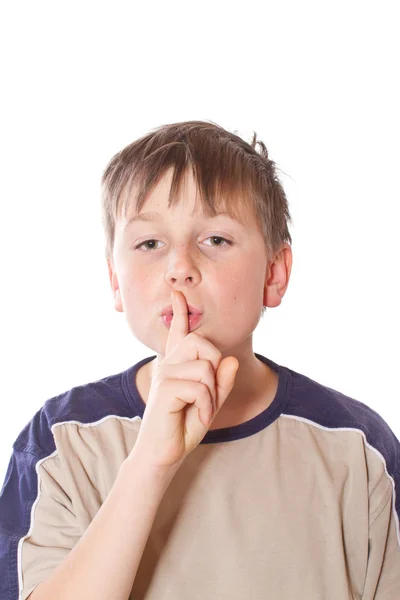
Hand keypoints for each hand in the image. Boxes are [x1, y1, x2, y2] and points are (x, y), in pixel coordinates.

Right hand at [132, 291, 238, 469]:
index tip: (177, 294)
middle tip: (210, 392)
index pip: (179, 333)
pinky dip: (206, 404)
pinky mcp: (165, 389)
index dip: (180, 313)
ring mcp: (165, 375)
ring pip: (204, 367)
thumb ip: (221, 383)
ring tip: (202, 409)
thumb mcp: (209, 404)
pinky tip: (198, 416)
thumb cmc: (182, 427)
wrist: (163, 454)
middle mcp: (168, 365)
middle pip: (201, 342)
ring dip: (212, 393)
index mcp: (177, 365)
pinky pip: (199, 386)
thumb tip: (230, 359)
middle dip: (215, 365)